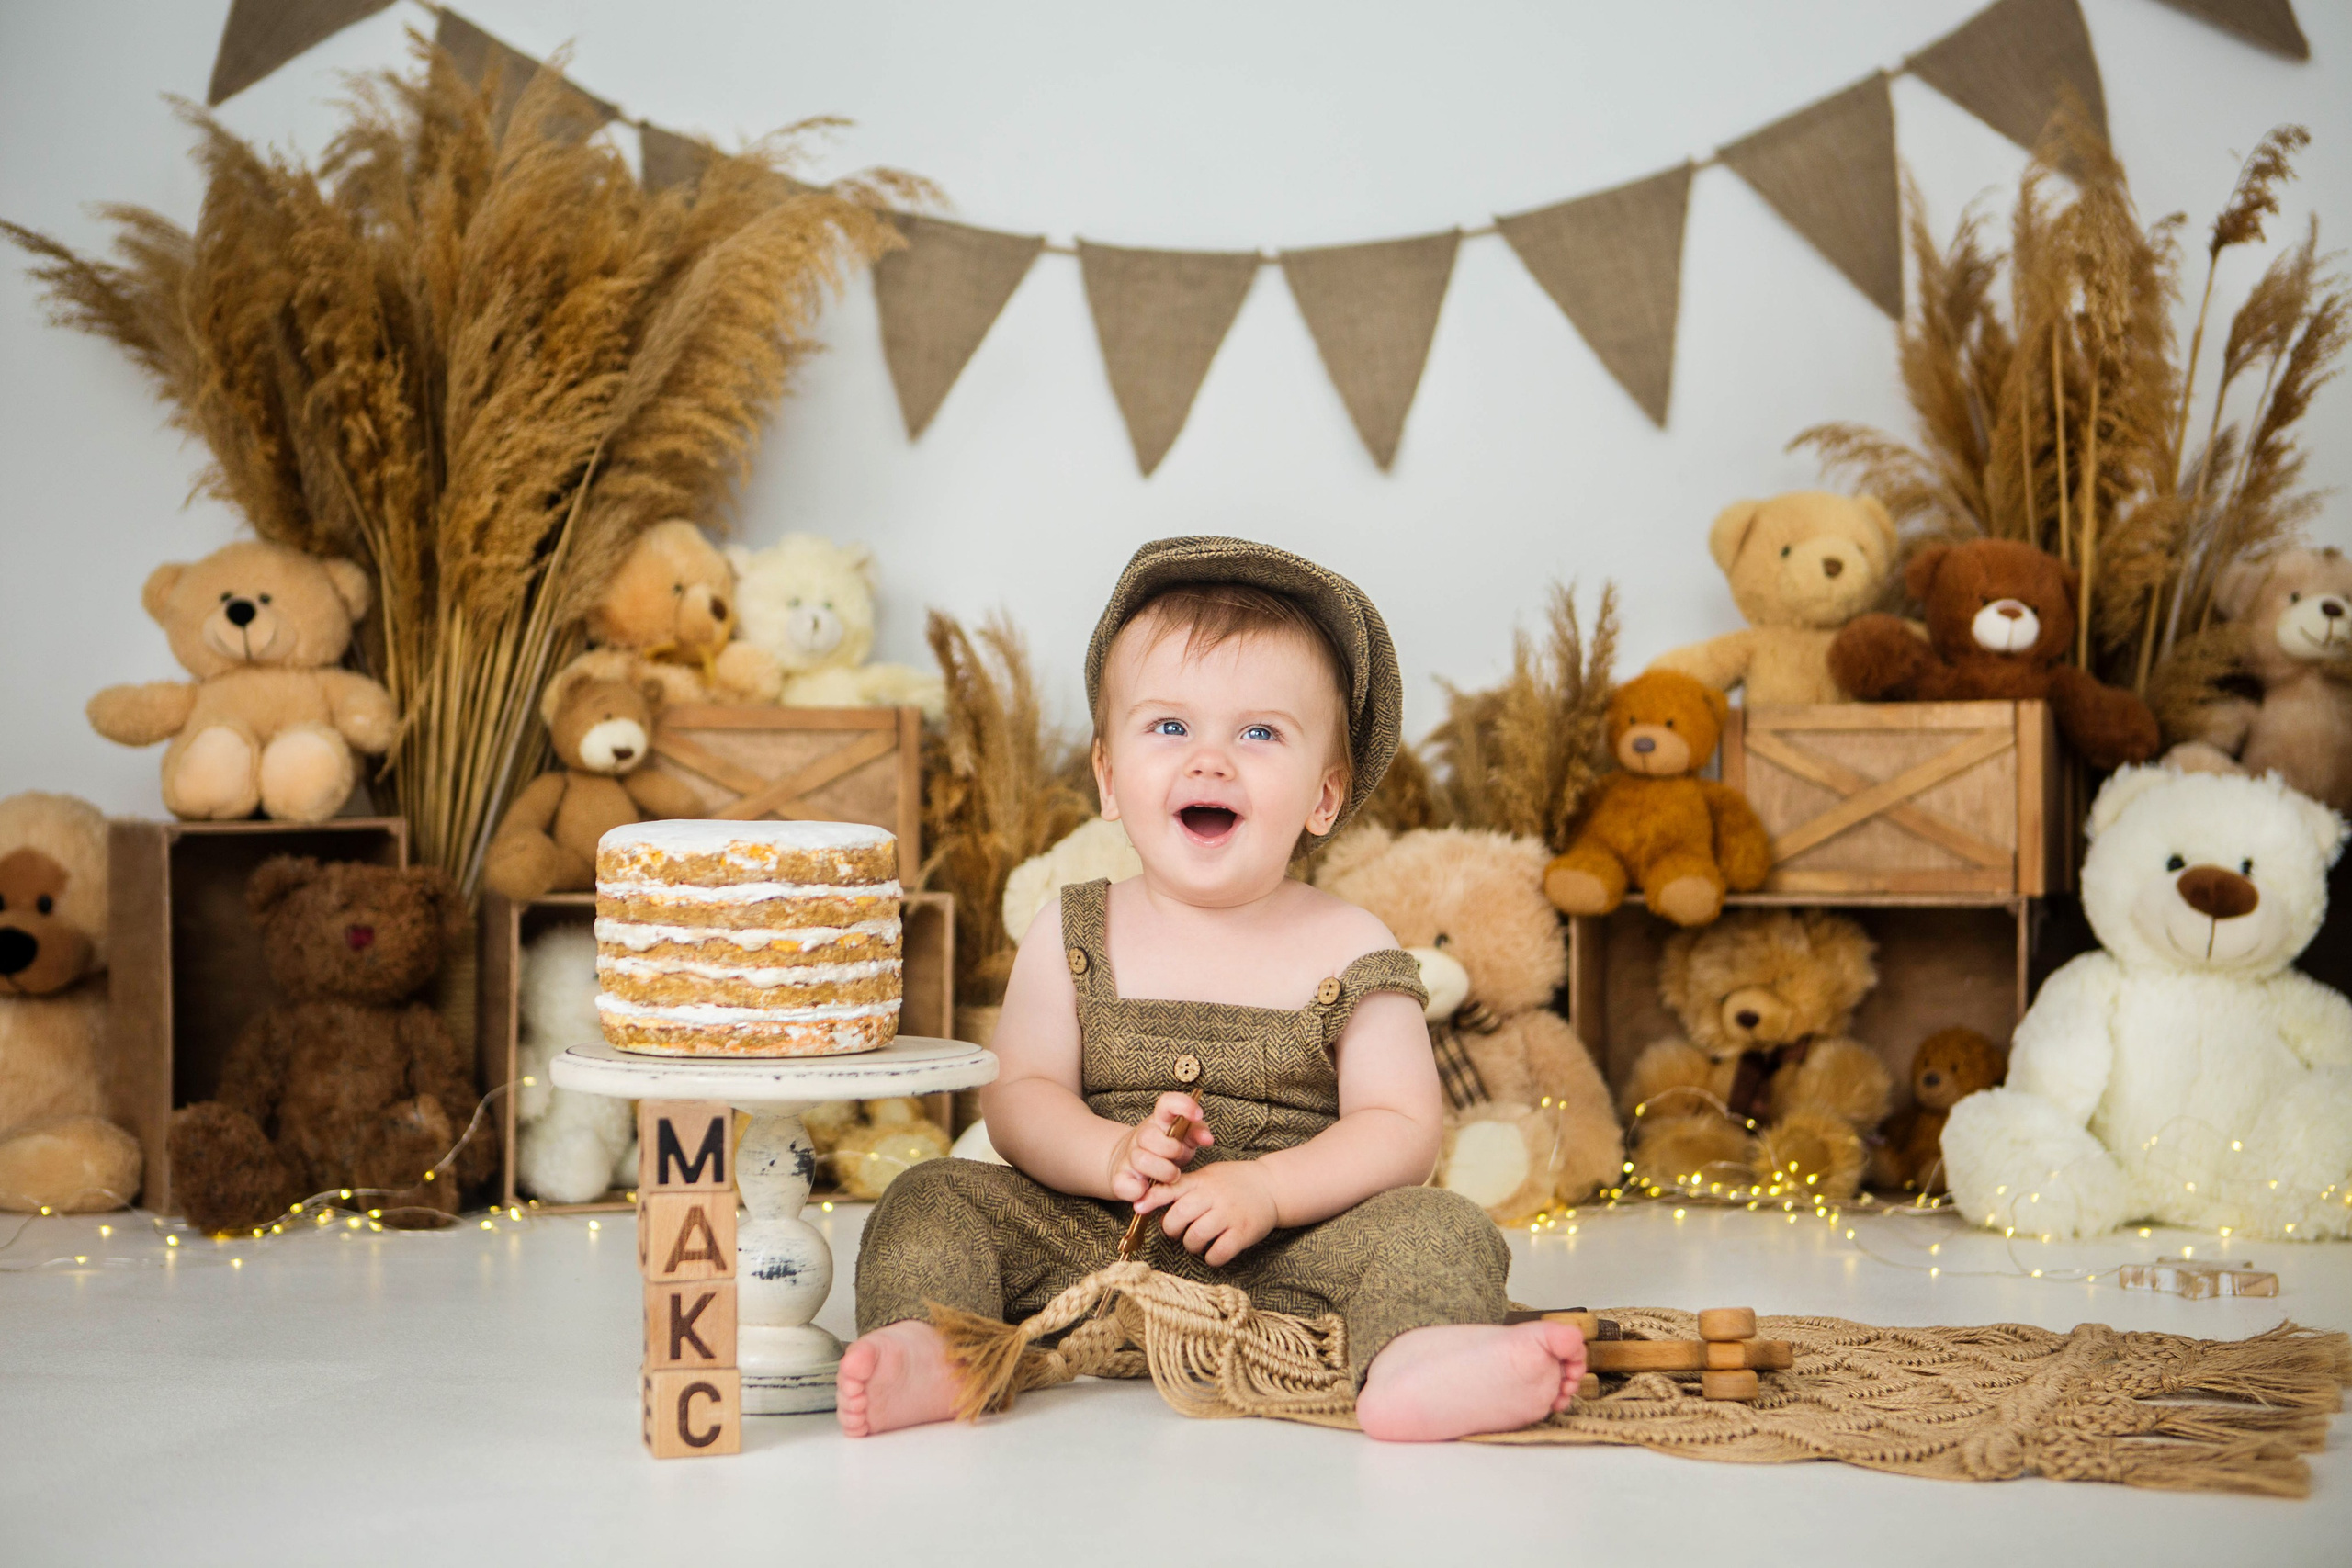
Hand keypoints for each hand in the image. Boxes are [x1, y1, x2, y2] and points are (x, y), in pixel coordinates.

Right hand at [1108, 1093, 1211, 1202]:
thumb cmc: (1169, 1152)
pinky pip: (1124, 1184)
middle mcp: (1142, 1136)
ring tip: (1172, 1178)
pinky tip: (1147, 1189)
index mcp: (1160, 1121)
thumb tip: (1207, 1138)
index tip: (1197, 1115)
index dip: (1182, 1105)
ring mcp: (1129, 1157)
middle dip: (1171, 1150)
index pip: (1166, 1103)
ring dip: (1163, 1173)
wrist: (1135, 1168)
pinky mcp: (1120, 1179)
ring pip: (1141, 1160)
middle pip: (1149, 1136)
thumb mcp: (1185, 1139)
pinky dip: (1138, 1190)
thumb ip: (1197, 1134)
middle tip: (1179, 1159)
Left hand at [1138, 1160, 1278, 1266]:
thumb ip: (1183, 1187)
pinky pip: (1217, 1253)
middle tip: (1179, 1232)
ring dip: (1191, 1246)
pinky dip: (1211, 1257)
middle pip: (1178, 1217)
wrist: (1273, 1186)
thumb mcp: (1208, 1176)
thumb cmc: (1234, 1182)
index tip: (1138, 1208)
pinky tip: (1214, 1251)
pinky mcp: (1243, 1232)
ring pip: (1195, 1238)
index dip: (1151, 1199)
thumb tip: (1151, 1205)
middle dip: (1172, 1230)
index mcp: (1202, 1181)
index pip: (1171, 1188)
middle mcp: (1214, 1196)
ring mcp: (1229, 1214)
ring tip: (1198, 1242)